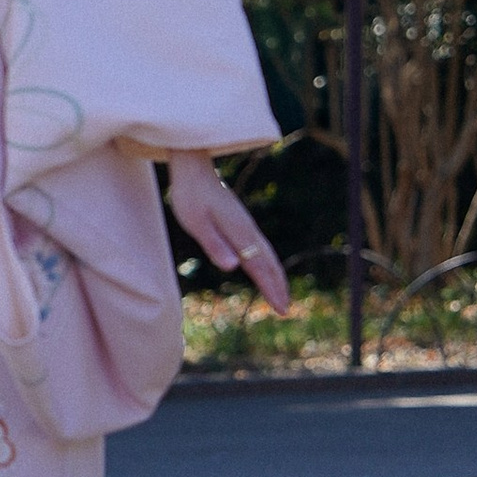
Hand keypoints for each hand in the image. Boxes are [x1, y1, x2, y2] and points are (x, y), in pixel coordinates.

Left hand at [166, 156, 291, 312]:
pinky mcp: (241, 221)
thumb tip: (234, 267)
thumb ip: (214, 244)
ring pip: (267, 254)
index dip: (270, 289)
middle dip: (278, 287)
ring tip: (280, 294)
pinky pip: (261, 247)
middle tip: (285, 311)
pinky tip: (265, 268)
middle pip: (269, 262)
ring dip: (276, 276)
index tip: (281, 309)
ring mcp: (246, 224)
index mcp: (239, 232)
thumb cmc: (190, 194)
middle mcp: (248, 229)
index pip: (259, 267)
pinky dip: (268, 263)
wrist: (193, 166)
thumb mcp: (196, 222)